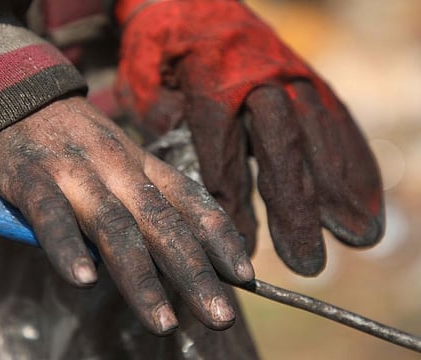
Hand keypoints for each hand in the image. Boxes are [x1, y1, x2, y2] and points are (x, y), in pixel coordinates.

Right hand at [0, 96, 253, 333]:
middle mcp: (117, 167)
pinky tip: (84, 280)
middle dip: (194, 273)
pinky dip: (67, 247)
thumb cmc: (77, 139)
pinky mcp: (30, 176)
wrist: (17, 95)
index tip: (245, 275)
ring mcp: (75, 171)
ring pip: (115, 226)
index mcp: (142, 164)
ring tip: (163, 323)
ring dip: (141, 277)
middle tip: (221, 317)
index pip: (190, 200)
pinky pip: (51, 215)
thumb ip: (146, 197)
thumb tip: (179, 243)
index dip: (220, 237)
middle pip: (162, 223)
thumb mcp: (120, 160)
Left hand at [116, 0, 384, 274]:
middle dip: (297, 209)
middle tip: (308, 261)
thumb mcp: (144, 81)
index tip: (239, 245)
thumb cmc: (161, 44)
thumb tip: (190, 176)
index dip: (233, 202)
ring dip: (341, 191)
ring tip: (357, 236)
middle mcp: (259, 79)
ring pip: (321, 138)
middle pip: (283, 150)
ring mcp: (290, 75)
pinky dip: (354, 159)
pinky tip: (365, 194)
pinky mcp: (306, 77)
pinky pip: (337, 120)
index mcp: (212, 80)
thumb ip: (164, 126)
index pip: (224, 151)